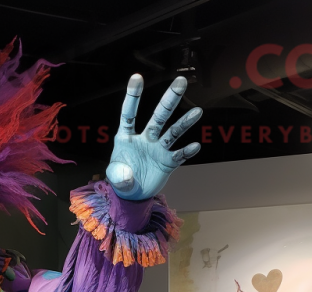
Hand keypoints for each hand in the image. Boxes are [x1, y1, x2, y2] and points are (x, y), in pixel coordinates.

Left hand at [106, 74, 202, 200]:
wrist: (132, 194)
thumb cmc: (121, 179)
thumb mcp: (114, 177)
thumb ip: (116, 174)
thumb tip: (126, 175)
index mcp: (127, 137)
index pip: (129, 114)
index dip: (133, 97)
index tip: (137, 77)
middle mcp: (145, 139)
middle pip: (158, 116)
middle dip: (169, 99)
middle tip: (180, 81)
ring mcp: (157, 149)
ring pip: (172, 132)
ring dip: (184, 122)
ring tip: (197, 111)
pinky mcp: (167, 162)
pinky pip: (178, 156)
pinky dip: (186, 152)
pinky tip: (195, 146)